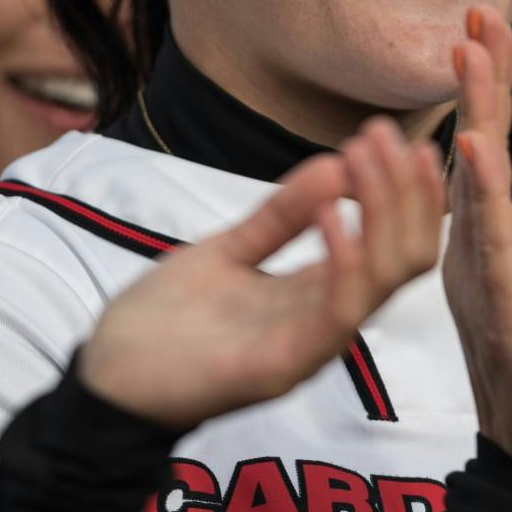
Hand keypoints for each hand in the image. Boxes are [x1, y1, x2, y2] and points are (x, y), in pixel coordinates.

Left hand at [80, 121, 444, 428]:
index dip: (406, 190)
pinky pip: (335, 314)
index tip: (391, 133)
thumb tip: (337, 163)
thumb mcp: (229, 250)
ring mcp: (308, 346)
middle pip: (404, 260)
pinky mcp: (280, 366)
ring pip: (382, 281)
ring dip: (383, 211)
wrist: (105, 377)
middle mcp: (326, 322)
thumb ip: (282, 216)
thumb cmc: (165, 321)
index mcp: (318, 296)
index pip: (394, 244)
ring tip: (361, 156)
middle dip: (406, 191)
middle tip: (386, 133)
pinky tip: (331, 214)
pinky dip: (344, 259)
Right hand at [441, 6, 511, 499]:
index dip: (492, 85)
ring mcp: (484, 283)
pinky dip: (486, 195)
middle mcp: (472, 255)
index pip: (490, 148)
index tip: (490, 24)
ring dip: (475, 117)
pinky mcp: (503, 315)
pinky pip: (492, 246)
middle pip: (475, 151)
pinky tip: (483, 147)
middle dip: (479, 81)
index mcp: (487, 244)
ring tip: (472, 55)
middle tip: (476, 15)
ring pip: (474, 187)